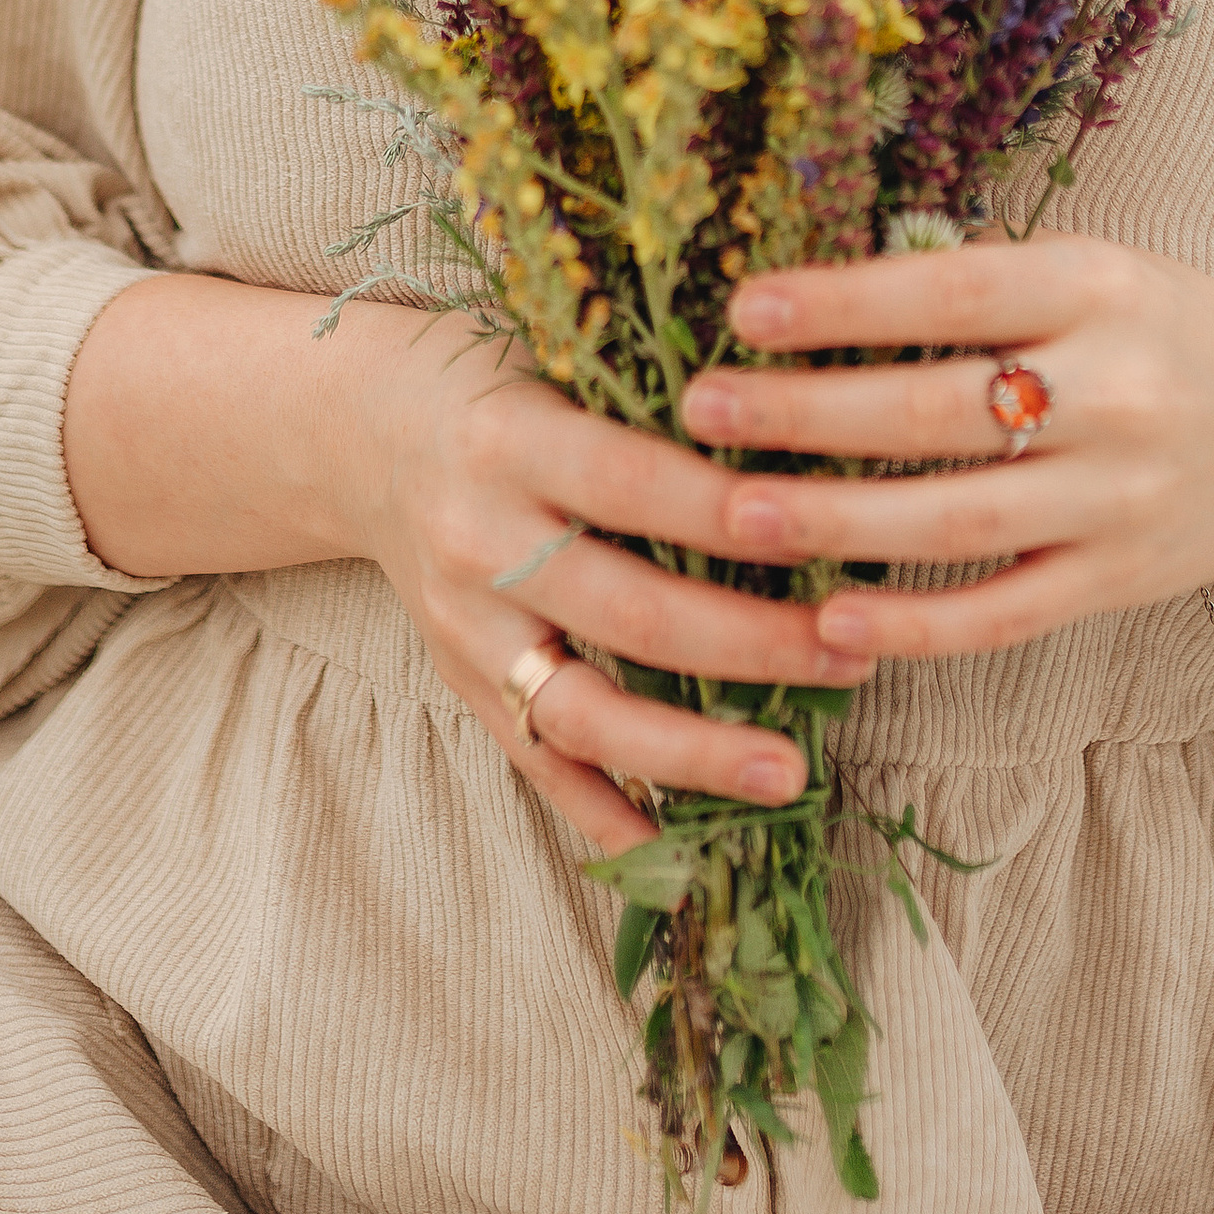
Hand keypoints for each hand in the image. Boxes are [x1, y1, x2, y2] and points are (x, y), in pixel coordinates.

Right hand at [344, 312, 872, 856]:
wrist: (365, 433)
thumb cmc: (500, 383)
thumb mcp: (560, 357)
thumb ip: (657, 403)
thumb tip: (807, 443)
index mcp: (509, 438)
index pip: (631, 483)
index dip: (724, 517)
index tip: (822, 539)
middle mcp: (478, 539)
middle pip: (624, 612)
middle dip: (748, 645)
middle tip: (849, 657)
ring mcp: (463, 627)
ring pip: (581, 712)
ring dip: (693, 753)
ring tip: (790, 774)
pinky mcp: (460, 684)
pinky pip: (537, 764)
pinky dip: (607, 815)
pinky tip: (682, 856)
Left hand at [679, 235, 1213, 663]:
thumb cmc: (1152, 331)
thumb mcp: (1087, 270)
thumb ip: (973, 284)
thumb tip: (810, 290)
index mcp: (1096, 286)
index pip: (951, 292)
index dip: (844, 302)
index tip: (742, 310)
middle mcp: (1115, 390)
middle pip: (937, 411)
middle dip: (809, 414)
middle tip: (702, 410)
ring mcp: (1120, 497)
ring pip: (957, 520)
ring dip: (837, 524)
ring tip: (734, 517)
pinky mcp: (1117, 582)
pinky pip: (1003, 613)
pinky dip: (915, 626)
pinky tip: (830, 623)